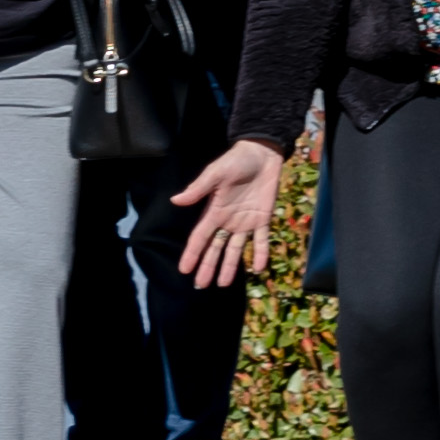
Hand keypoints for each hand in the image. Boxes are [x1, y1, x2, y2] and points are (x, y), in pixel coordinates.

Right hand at [172, 140, 286, 288]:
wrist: (261, 154)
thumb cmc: (235, 161)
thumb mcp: (215, 173)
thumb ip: (198, 189)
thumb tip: (175, 200)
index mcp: (214, 211)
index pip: (200, 237)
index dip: (192, 254)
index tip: (184, 270)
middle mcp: (228, 221)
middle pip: (215, 248)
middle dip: (208, 266)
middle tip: (201, 286)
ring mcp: (246, 222)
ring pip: (235, 250)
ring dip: (229, 267)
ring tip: (223, 284)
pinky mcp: (263, 219)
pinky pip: (261, 241)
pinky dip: (260, 254)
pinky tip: (258, 268)